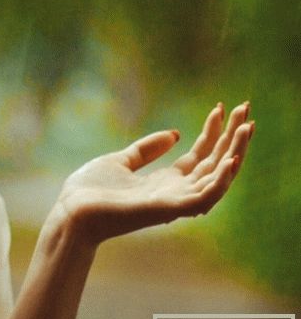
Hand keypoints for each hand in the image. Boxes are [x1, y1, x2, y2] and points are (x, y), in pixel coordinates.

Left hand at [55, 101, 253, 245]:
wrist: (72, 211)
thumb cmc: (92, 191)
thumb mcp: (121, 160)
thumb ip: (147, 150)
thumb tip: (174, 134)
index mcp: (166, 181)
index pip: (200, 155)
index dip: (213, 132)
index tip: (220, 107)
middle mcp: (176, 191)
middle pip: (214, 162)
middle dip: (232, 137)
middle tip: (245, 108)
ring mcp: (174, 201)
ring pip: (216, 177)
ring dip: (234, 152)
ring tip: (246, 127)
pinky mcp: (168, 209)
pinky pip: (203, 197)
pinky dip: (220, 180)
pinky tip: (230, 160)